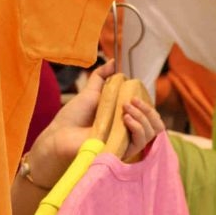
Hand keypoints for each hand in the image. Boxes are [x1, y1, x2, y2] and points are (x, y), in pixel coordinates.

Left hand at [28, 62, 164, 188]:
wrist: (59, 133)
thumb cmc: (73, 116)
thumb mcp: (90, 92)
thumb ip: (102, 77)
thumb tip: (113, 62)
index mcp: (125, 121)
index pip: (151, 116)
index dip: (148, 105)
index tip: (134, 94)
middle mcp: (128, 134)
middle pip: (156, 125)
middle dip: (149, 110)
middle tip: (131, 101)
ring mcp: (125, 144)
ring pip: (151, 134)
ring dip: (143, 117)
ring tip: (126, 108)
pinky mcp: (120, 152)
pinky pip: (139, 144)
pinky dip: (137, 128)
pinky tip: (126, 119)